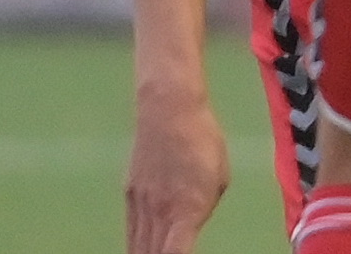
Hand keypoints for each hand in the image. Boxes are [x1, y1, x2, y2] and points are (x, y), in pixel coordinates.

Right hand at [126, 90, 228, 253]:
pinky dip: (134, 246)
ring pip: (137, 247)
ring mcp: (141, 204)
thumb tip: (192, 224)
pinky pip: (131, 230)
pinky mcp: (130, 193)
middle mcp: (160, 212)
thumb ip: (206, 206)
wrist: (168, 110)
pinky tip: (139, 251)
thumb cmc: (204, 140)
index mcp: (187, 211)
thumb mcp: (220, 177)